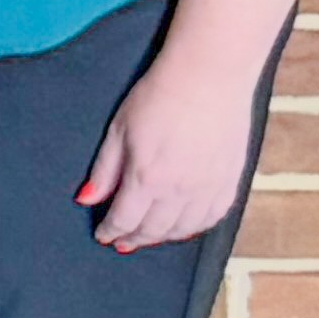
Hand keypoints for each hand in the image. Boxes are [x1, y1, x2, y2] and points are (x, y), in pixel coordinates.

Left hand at [81, 44, 268, 251]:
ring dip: (163, 237)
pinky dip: (195, 227)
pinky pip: (213, 217)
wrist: (209, 75)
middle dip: (134, 238)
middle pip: (153, 230)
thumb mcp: (119, 130)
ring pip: (184, 230)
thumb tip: (87, 200)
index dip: (110, 231)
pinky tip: (183, 226)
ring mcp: (209, 187)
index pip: (124, 220)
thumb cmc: (159, 96)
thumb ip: (104, 170)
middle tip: (122, 241)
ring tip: (149, 236)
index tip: (102, 234)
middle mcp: (180, 190)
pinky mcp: (231, 179)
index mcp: (147, 178)